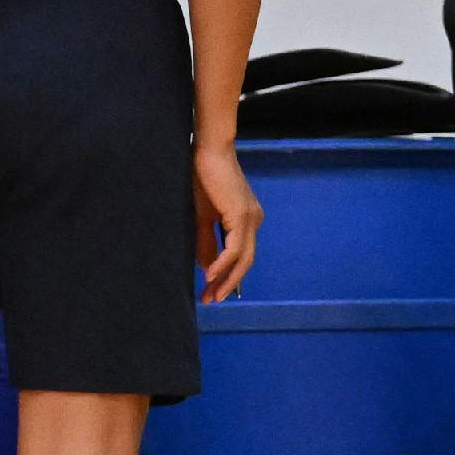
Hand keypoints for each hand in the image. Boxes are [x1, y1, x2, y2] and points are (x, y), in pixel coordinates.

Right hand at [195, 140, 260, 302]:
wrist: (206, 153)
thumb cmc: (202, 180)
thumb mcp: (202, 218)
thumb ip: (207, 242)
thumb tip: (208, 268)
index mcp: (246, 220)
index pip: (241, 256)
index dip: (228, 277)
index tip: (212, 293)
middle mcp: (253, 220)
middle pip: (245, 261)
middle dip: (228, 284)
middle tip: (211, 300)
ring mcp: (250, 218)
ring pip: (243, 258)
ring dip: (226, 279)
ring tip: (210, 295)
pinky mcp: (241, 215)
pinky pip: (235, 248)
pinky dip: (223, 263)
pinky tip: (210, 275)